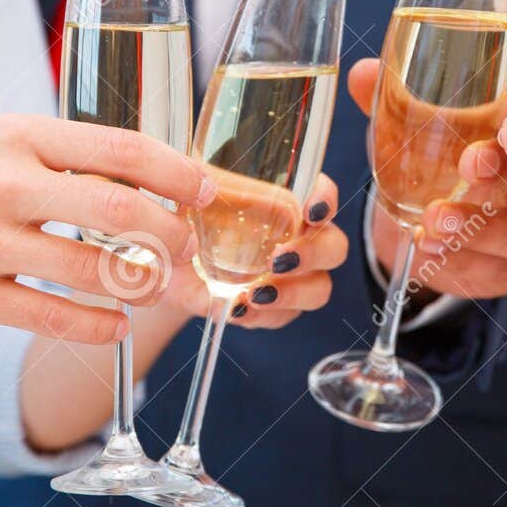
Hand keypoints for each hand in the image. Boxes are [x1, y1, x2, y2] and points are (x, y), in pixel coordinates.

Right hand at [0, 116, 217, 344]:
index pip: (119, 148)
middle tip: (192, 252)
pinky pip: (51, 316)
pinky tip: (116, 325)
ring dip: (141, 286)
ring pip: (91, 270)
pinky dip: (97, 325)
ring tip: (161, 290)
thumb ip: (62, 158)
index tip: (210, 191)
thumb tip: (148, 180)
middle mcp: (2, 183)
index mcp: (17, 135)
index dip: (176, 173)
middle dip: (172, 237)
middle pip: (118, 211)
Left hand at [160, 175, 348, 328]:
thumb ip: (200, 189)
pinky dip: (263, 316)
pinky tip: (238, 309)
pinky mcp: (277, 309)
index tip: (310, 211)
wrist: (172, 268)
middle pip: (334, 246)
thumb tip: (203, 189)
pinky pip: (284, 317)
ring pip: (319, 288)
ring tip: (256, 294)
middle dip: (313, 254)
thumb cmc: (189, 222)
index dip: (326, 200)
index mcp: (287, 203)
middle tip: (278, 260)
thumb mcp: (191, 199)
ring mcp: (295, 278)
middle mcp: (300, 239)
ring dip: (293, 292)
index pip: (323, 195)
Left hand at [349, 59, 506, 299]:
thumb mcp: (413, 128)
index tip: (505, 132)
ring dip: (481, 228)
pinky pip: (500, 271)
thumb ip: (390, 101)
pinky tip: (432, 250)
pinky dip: (464, 262)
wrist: (426, 220)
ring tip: (432, 220)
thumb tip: (362, 73)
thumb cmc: (435, 158)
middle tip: (473, 170)